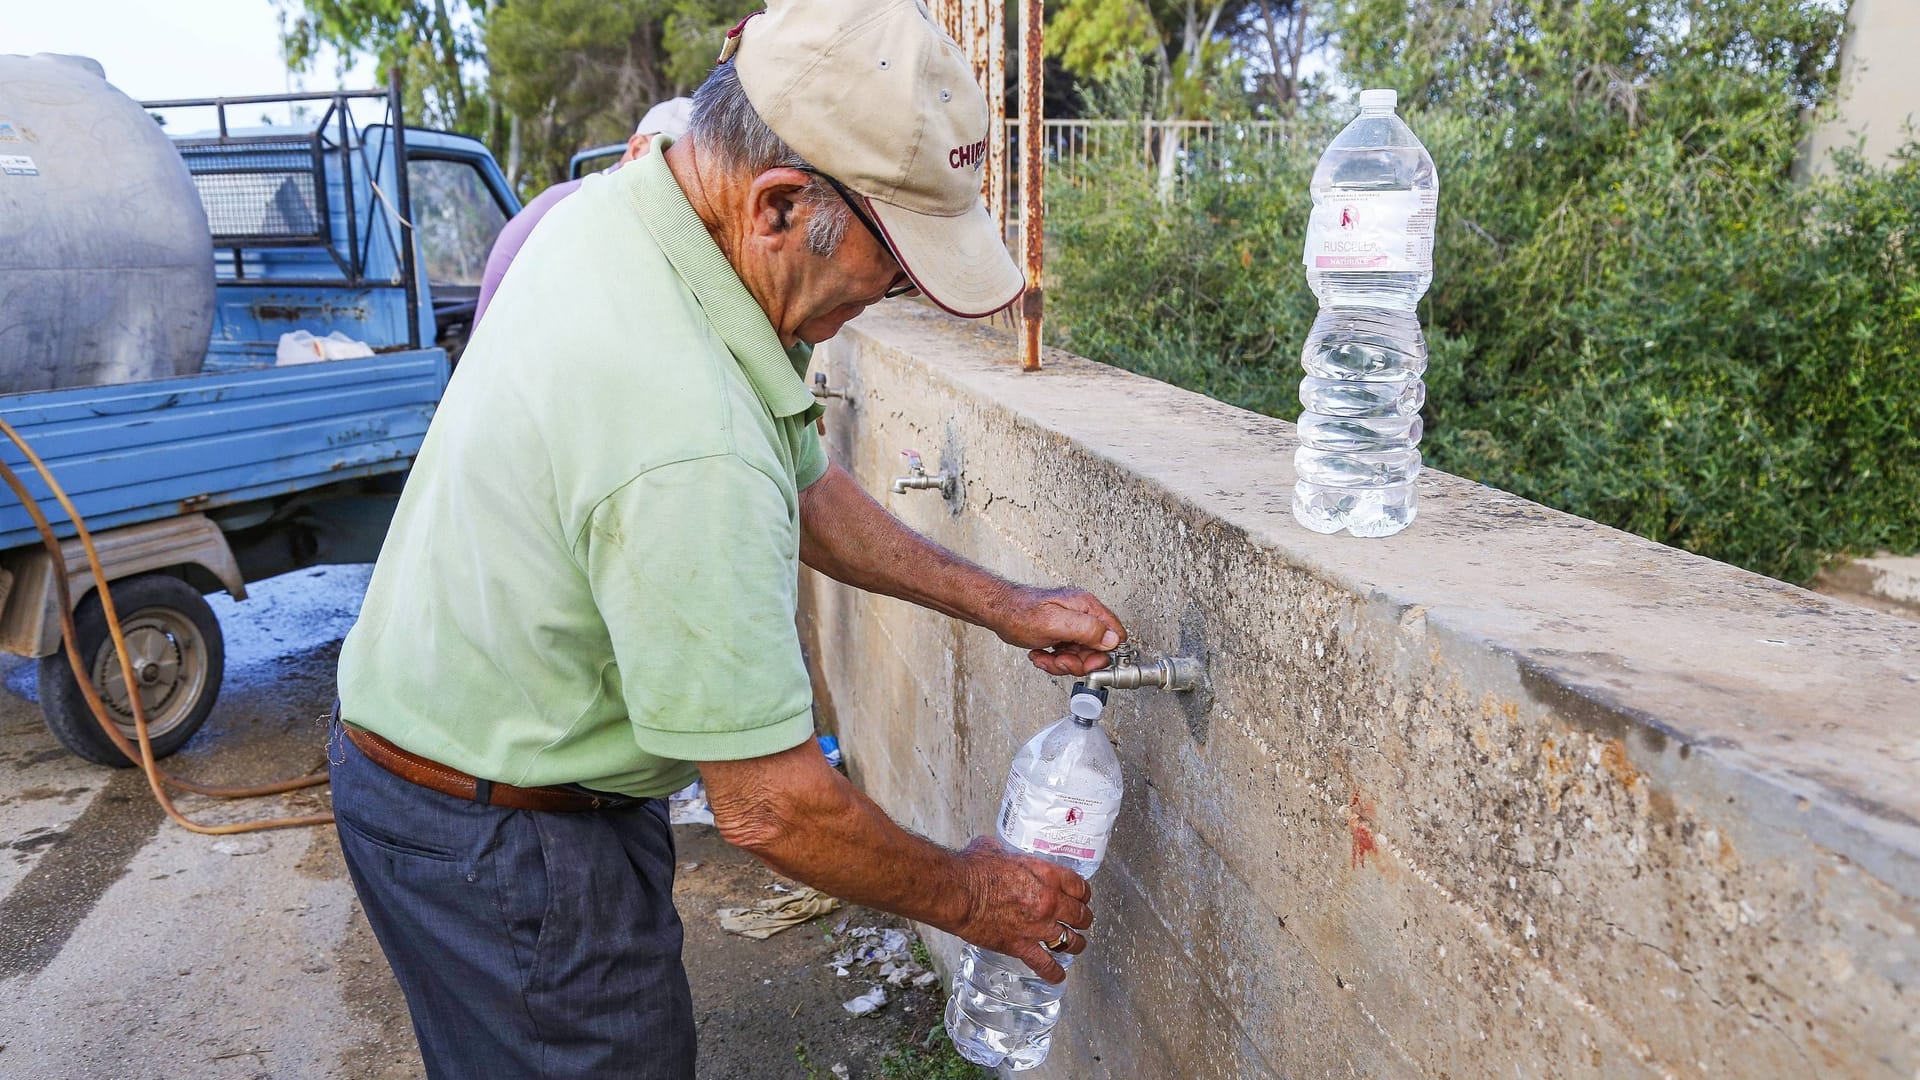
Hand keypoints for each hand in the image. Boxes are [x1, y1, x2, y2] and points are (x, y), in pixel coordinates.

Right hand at [951, 836, 1093, 982]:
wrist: (959, 893)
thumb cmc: (973, 869)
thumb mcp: (996, 850)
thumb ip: (1006, 854)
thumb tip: (997, 851)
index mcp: (1047, 875)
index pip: (1080, 887)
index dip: (1083, 894)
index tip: (1081, 898)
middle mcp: (1049, 902)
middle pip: (1080, 915)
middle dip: (1082, 919)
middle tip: (1080, 921)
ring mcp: (1038, 927)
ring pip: (1070, 941)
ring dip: (1075, 944)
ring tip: (1074, 946)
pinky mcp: (1021, 946)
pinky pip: (1045, 965)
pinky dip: (1053, 973)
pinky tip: (1057, 976)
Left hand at [990, 586, 1125, 677]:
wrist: (999, 612)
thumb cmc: (1021, 612)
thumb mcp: (1055, 622)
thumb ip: (1086, 629)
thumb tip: (1112, 639)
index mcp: (1086, 607)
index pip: (1114, 634)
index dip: (1103, 654)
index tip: (1087, 663)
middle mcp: (1082, 615)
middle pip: (1097, 650)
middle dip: (1078, 662)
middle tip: (1060, 661)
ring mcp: (1072, 626)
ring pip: (1080, 656)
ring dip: (1062, 663)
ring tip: (1046, 657)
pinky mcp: (1062, 635)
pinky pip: (1067, 655)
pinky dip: (1053, 661)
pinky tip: (1041, 654)